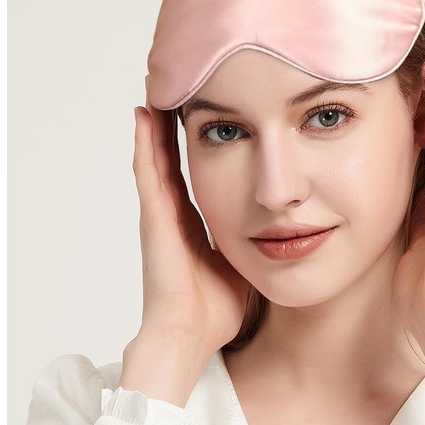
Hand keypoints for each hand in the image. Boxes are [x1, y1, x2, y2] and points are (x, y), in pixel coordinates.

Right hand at [128, 92, 249, 354]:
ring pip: (155, 159)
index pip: (197, 177)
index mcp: (194, 227)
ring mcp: (160, 216)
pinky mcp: (153, 219)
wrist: (190, 334)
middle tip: (177, 93)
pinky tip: (144, 114)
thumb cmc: (215, 311)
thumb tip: (281, 235)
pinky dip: (144, 143)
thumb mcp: (242, 266)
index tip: (209, 121)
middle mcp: (173, 217)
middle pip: (171, 161)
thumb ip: (253, 246)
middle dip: (174, 129)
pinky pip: (147, 172)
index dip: (201, 150)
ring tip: (158, 90)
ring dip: (156, 126)